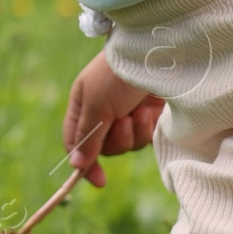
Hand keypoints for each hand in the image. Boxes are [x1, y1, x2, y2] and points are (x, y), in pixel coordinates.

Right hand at [63, 51, 164, 183]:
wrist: (156, 54)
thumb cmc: (117, 75)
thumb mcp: (96, 105)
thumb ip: (88, 137)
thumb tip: (76, 165)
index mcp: (82, 105)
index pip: (76, 143)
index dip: (85, 162)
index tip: (99, 180)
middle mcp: (103, 111)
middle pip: (104, 148)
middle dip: (116, 140)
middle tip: (123, 121)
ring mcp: (127, 113)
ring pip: (126, 145)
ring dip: (133, 133)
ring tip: (139, 112)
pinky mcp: (148, 115)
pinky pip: (145, 138)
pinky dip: (147, 129)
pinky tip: (150, 112)